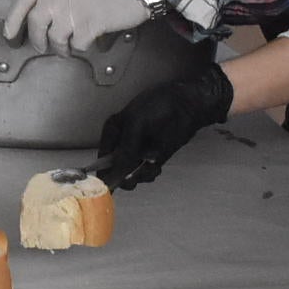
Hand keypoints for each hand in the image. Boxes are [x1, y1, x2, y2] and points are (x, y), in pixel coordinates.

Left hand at [3, 0, 149, 55]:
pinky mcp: (88, 25)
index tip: (9, 35)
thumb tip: (42, 16)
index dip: (13, 19)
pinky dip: (81, 47)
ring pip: (55, 39)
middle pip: (36, 24)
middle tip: (43, 47)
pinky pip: (76, 45)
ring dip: (61, 48)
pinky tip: (88, 41)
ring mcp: (73, 11)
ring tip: (68, 47)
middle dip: (38, 40)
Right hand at [95, 60, 233, 189]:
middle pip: (116, 170)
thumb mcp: (136, 123)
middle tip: (135, 173)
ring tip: (151, 165)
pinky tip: (156, 166)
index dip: (105, 172)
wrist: (187, 106)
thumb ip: (126, 147)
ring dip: (140, 175)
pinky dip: (150, 173)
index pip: (102, 158)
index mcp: (113, 132)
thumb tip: (117, 169)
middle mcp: (123, 144)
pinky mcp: (153, 159)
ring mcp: (138, 153)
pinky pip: (146, 174)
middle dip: (125, 175)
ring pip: (131, 175)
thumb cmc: (159, 106)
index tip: (113, 183)